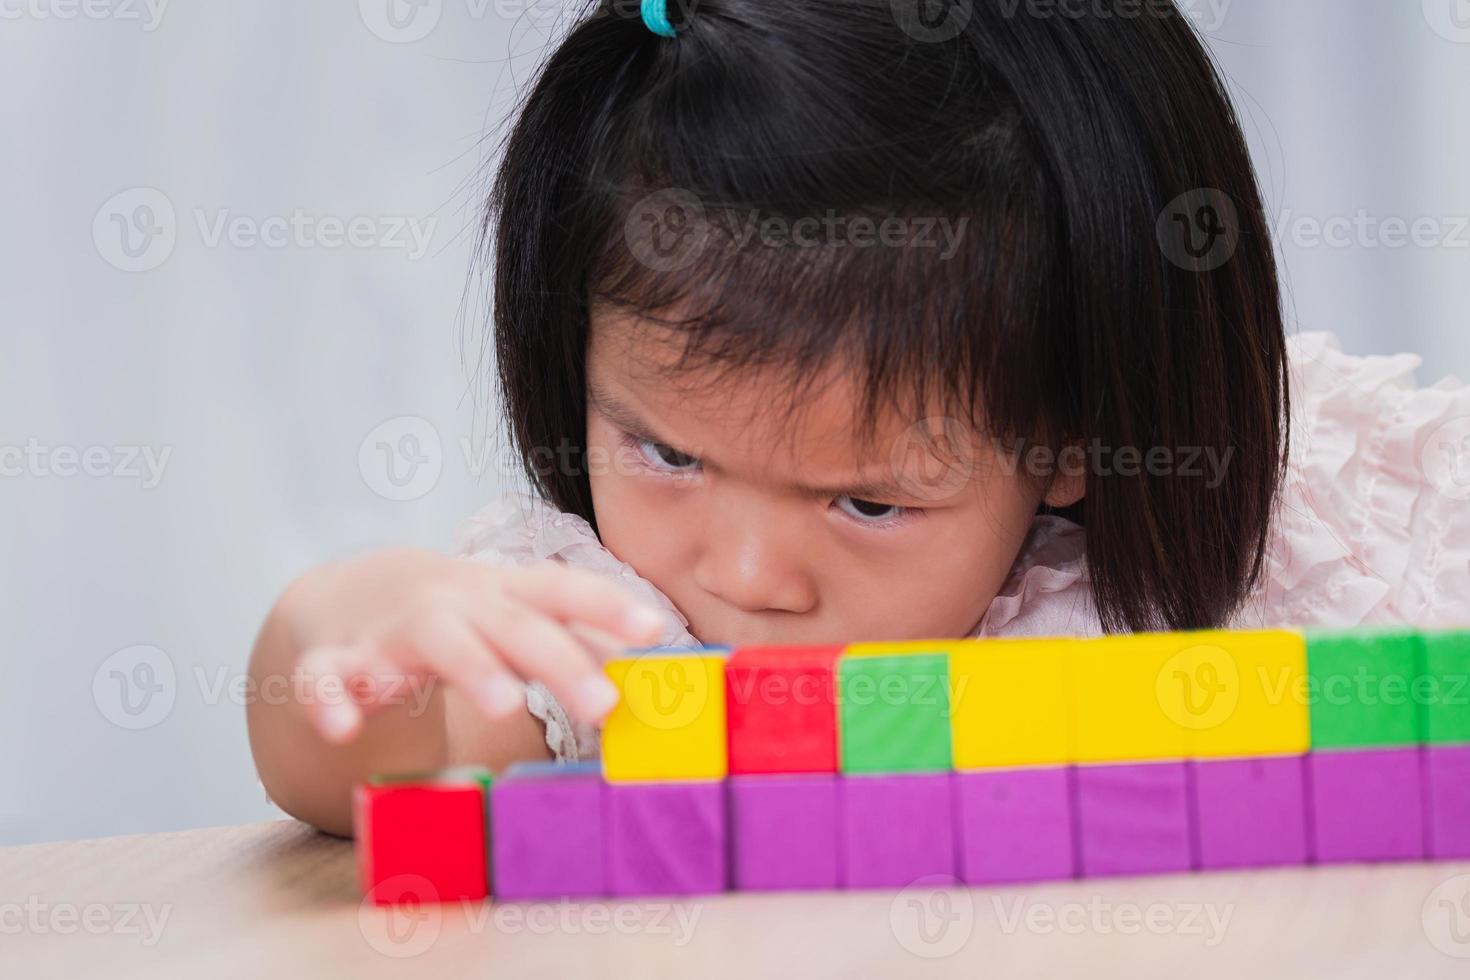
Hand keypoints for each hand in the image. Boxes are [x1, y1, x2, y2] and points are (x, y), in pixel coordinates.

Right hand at [284, 549, 664, 743]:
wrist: (344, 598)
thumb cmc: (457, 618)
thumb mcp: (514, 621)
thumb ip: (576, 644)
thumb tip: (654, 670)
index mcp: (502, 594)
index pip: (561, 590)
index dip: (606, 606)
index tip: (654, 629)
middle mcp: (454, 604)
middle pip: (513, 625)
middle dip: (559, 661)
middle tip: (604, 704)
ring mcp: (392, 629)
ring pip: (434, 638)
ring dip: (471, 667)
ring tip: (505, 704)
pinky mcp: (334, 661)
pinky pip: (326, 677)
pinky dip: (330, 699)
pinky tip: (342, 727)